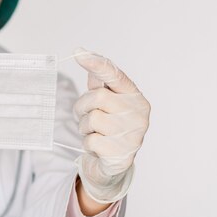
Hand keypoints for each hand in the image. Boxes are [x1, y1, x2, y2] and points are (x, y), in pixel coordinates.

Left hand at [73, 47, 150, 203]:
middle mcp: (138, 113)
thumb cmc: (109, 127)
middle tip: (85, 116)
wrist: (113, 165)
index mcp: (134, 96)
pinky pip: (90, 140)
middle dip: (83, 106)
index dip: (96, 63)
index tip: (78, 52)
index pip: (114, 74)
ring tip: (94, 132)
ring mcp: (132, 134)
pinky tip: (98, 146)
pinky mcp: (121, 153)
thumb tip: (86, 56)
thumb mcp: (105, 104)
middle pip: (97, 97)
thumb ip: (99, 83)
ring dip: (84, 126)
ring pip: (92, 118)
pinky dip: (88, 143)